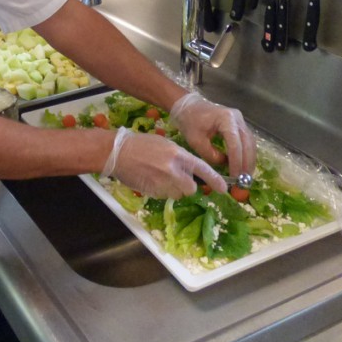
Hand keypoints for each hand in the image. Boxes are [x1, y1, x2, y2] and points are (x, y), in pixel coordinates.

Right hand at [101, 127, 227, 197]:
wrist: (117, 152)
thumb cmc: (140, 144)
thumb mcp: (164, 145)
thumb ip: (179, 158)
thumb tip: (190, 171)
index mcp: (178, 155)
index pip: (203, 169)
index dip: (215, 180)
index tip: (224, 189)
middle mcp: (173, 170)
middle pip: (191, 188)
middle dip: (187, 186)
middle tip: (177, 179)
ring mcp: (163, 183)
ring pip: (178, 194)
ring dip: (173, 190)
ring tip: (159, 178)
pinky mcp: (153, 192)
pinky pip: (164, 196)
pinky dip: (161, 191)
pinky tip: (151, 180)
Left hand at [169, 93, 255, 176]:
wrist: (188, 107)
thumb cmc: (190, 121)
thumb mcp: (196, 140)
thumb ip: (210, 154)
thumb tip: (225, 164)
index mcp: (226, 119)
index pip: (235, 143)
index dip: (236, 162)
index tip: (235, 177)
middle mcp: (237, 118)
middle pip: (247, 143)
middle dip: (246, 163)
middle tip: (244, 180)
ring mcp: (240, 120)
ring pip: (250, 142)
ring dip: (249, 160)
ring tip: (245, 176)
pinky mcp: (239, 124)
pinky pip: (246, 141)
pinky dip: (246, 154)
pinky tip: (243, 166)